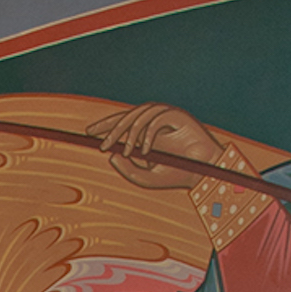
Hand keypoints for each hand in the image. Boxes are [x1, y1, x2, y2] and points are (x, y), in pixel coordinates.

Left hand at [95, 103, 223, 189]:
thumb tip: (111, 156)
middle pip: (128, 115)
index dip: (105, 125)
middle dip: (112, 128)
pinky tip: (146, 151)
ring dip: (131, 132)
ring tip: (127, 151)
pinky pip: (157, 118)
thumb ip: (127, 169)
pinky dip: (149, 134)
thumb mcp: (145, 177)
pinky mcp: (178, 115)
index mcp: (145, 132)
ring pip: (141, 114)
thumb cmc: (175, 175)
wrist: (202, 173)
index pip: (122, 122)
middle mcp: (154, 121)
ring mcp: (166, 116)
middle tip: (102, 144)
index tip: (88, 132)